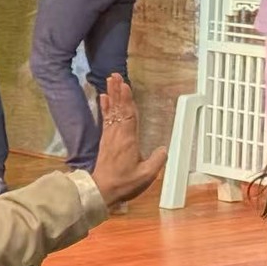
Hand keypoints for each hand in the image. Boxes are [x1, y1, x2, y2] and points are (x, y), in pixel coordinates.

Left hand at [89, 73, 165, 207]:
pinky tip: (102, 98)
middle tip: (115, 75)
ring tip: (110, 80)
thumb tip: (164, 149)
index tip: (125, 85)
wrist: (102, 190)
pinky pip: (105, 120)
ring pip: (111, 111)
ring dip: (111, 95)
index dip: (127, 100)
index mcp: (128, 140)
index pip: (128, 115)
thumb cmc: (124, 183)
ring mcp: (109, 136)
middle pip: (118, 108)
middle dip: (117, 91)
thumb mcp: (146, 175)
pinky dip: (104, 108)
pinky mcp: (105, 140)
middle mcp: (117, 134)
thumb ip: (157, 160)